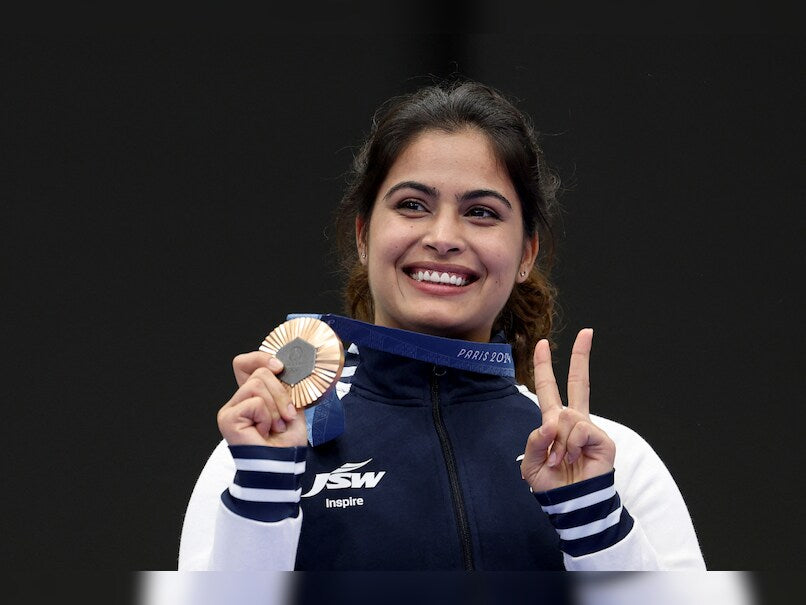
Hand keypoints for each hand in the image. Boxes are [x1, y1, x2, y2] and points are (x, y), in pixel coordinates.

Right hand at [216, 352, 307, 447]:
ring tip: (276, 426)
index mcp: (251, 395)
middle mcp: (238, 400)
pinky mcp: (228, 418)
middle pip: (259, 372)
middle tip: (285, 416)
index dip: (261, 358)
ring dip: (276, 407)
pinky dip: (267, 416)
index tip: (280, 367)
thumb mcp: (291, 405)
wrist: (283, 465)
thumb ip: (283, 385)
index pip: (244, 363)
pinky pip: (255, 402)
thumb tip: (284, 365)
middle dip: (281, 393)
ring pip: (257, 385)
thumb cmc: (287, 441)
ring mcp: (230, 409)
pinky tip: (264, 431)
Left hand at [520, 328, 614, 491]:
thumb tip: (550, 423)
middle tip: (588, 332)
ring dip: (558, 442)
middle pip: (579, 382)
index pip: (549, 389)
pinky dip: (571, 446)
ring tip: (561, 461)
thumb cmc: (551, 485)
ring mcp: (589, 428)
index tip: (543, 344)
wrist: (570, 505)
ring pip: (566, 417)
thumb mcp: (531, 463)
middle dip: (582, 356)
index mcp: (554, 423)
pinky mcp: (602, 439)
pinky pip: (580, 430)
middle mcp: (573, 421)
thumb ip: (534, 441)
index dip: (544, 367)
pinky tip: (574, 459)